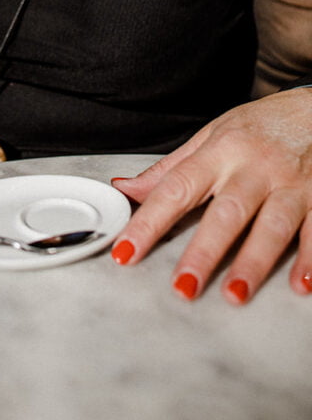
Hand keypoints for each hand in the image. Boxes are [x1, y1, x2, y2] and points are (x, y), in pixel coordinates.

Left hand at [110, 88, 311, 302]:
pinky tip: (301, 285)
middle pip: (227, 212)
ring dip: (253, 261)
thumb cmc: (259, 126)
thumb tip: (126, 189)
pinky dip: (310, 259)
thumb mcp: (211, 135)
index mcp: (220, 152)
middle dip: (204, 251)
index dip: (149, 221)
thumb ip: (171, 169)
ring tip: (235, 293)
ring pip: (272, 225)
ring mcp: (290, 183)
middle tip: (183, 286)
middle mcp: (254, 168)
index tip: (126, 251)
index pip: (177, 188)